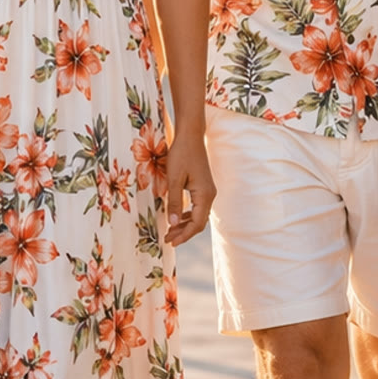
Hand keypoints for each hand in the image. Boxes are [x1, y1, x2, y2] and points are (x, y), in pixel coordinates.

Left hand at [164, 131, 214, 246]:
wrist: (190, 136)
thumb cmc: (181, 154)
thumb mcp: (174, 179)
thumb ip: (174, 201)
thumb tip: (172, 223)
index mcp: (204, 195)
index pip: (196, 223)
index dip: (184, 235)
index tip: (171, 242)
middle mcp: (209, 195)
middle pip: (199, 222)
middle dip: (184, 233)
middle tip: (168, 240)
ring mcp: (208, 191)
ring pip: (198, 215)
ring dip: (184, 225)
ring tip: (170, 231)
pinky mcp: (203, 187)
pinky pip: (197, 207)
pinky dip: (187, 215)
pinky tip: (177, 217)